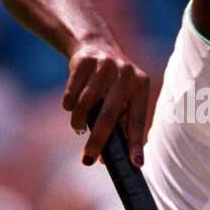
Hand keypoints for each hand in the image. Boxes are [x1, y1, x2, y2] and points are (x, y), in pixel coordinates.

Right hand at [62, 37, 150, 166]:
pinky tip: (71, 107)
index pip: (138, 120)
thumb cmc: (112, 84)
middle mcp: (126, 74)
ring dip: (79, 123)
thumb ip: (118, 127)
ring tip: (78, 128)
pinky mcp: (85, 61)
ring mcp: (105, 66)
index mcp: (141, 86)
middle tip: (87, 159)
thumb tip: (103, 160)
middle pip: (109, 116)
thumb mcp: (123, 99)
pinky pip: (72, 94)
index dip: (136, 144)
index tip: (136, 164)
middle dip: (98, 141)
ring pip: (86, 105)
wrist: (96, 45)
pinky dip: (69, 106)